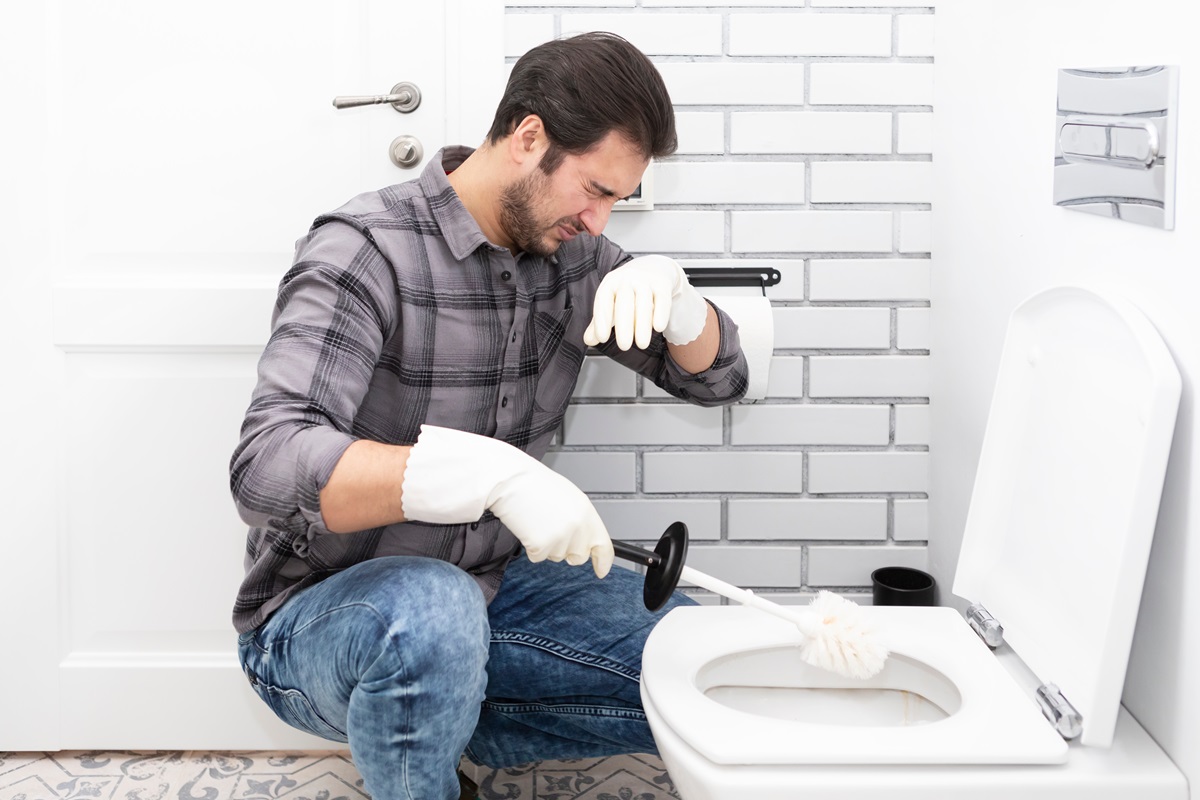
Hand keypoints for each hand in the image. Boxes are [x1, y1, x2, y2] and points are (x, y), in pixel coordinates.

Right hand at [401, 425, 613, 577]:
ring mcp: (561, 538)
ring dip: (546, 545)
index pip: (603, 545)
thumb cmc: (534, 485)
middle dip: (565, 549)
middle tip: (550, 527)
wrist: (510, 479)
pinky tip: (527, 526)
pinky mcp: (542, 546)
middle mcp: (578, 527)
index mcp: (586, 512)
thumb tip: (585, 541)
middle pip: (578, 556)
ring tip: (537, 520)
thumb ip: (580, 520)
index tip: (601, 571)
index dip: (603, 561)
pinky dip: (530, 547)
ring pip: (556, 557)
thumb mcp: (568, 498)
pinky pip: (538, 557)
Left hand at [584, 255, 707, 349]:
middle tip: (624, 346)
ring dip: (643, 325)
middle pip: (624, 303)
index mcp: (610, 283)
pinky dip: (661, 313)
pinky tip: (658, 327)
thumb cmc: (628, 290)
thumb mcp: (611, 301)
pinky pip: (662, 299)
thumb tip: (588, 340)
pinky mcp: (662, 285)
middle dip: (624, 327)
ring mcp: (645, 280)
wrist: (652, 267)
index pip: (603, 300)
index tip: (602, 338)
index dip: (602, 320)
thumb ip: (600, 321)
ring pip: (644, 303)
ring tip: (642, 344)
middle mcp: (627, 279)